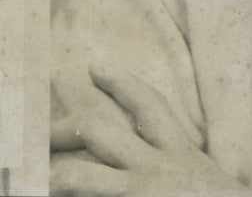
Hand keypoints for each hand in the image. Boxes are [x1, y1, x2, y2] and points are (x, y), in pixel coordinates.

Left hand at [51, 67, 251, 196]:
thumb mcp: (208, 177)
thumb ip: (185, 163)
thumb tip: (166, 160)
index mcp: (180, 153)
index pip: (148, 108)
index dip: (121, 85)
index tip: (97, 67)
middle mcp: (157, 167)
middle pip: (102, 133)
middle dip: (70, 120)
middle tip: (46, 107)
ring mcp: (141, 191)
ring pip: (84, 175)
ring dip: (59, 172)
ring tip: (43, 172)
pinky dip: (74, 196)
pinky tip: (56, 193)